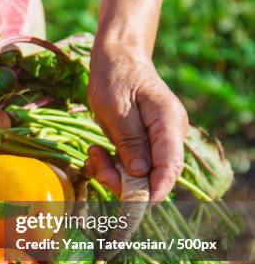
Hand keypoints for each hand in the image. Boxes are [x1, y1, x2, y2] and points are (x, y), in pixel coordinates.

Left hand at [85, 42, 187, 200]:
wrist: (116, 58)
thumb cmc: (116, 76)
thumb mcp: (116, 108)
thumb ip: (129, 140)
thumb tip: (140, 174)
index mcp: (169, 122)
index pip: (170, 165)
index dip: (155, 190)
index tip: (136, 204)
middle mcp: (168, 135)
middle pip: (154, 176)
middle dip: (123, 181)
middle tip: (95, 160)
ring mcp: (156, 141)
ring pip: (139, 176)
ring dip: (112, 173)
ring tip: (93, 151)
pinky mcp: (142, 146)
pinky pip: (129, 168)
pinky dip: (111, 166)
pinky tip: (96, 151)